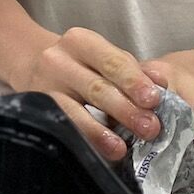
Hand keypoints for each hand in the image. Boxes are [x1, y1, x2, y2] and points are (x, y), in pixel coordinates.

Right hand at [23, 27, 163, 162]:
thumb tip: (160, 82)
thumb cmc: (82, 65)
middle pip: (95, 87)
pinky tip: (99, 151)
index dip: (134, 81)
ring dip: (100, 131)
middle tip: (150, 128)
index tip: (154, 99)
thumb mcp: (105, 59)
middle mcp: (57, 60)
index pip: (111, 61)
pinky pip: (62, 126)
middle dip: (125, 109)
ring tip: (121, 147)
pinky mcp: (35, 109)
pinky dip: (83, 139)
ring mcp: (43, 86)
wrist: (33, 65)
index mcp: (80, 42)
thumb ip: (134, 71)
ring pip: (73, 110)